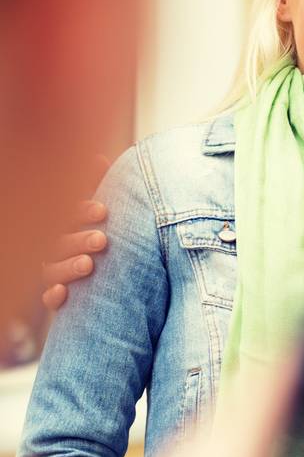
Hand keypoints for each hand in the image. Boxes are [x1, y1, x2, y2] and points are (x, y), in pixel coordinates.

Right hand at [41, 189, 108, 312]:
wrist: (95, 261)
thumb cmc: (96, 226)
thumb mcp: (97, 207)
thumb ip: (96, 185)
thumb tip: (98, 159)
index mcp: (64, 222)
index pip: (66, 215)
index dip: (81, 211)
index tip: (102, 210)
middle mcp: (54, 245)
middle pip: (58, 242)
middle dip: (78, 239)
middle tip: (102, 240)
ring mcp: (52, 268)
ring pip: (50, 269)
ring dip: (67, 267)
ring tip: (88, 264)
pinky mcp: (56, 294)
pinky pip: (48, 298)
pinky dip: (52, 296)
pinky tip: (62, 293)